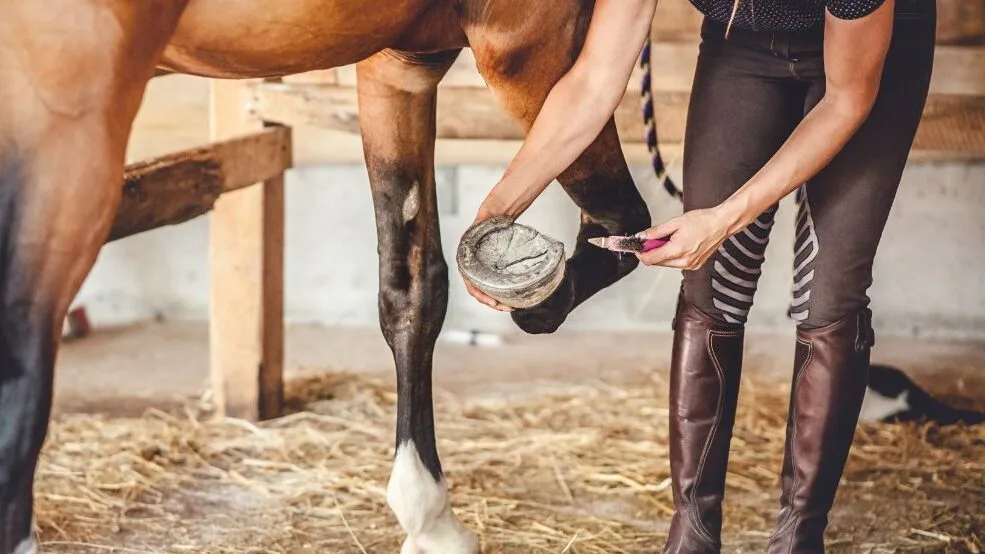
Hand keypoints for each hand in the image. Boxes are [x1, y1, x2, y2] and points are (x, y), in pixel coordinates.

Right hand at [462, 191, 515, 311]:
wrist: (493, 217)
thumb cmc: (486, 221)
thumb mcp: (482, 223)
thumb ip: (482, 223)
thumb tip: (486, 217)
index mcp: (466, 262)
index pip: (470, 284)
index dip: (480, 295)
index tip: (492, 301)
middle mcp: (472, 269)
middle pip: (479, 293)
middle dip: (492, 303)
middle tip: (507, 307)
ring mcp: (481, 272)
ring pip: (486, 293)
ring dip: (497, 302)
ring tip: (511, 306)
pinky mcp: (491, 272)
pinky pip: (493, 287)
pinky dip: (500, 294)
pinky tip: (511, 297)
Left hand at [636, 207, 735, 269]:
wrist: (722, 224)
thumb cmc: (703, 221)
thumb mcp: (675, 222)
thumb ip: (656, 232)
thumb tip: (642, 237)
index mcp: (678, 250)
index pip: (650, 259)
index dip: (640, 253)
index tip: (637, 246)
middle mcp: (684, 261)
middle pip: (657, 262)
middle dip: (652, 251)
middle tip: (653, 239)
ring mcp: (690, 265)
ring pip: (666, 264)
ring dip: (662, 254)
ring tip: (670, 239)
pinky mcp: (695, 266)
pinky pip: (676, 264)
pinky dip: (672, 256)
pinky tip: (678, 244)